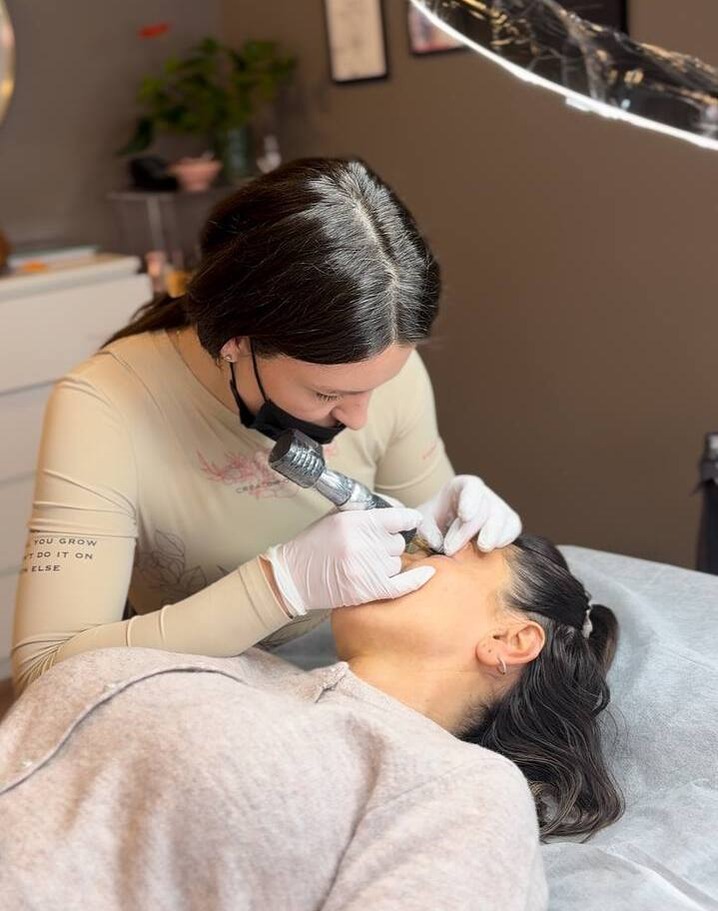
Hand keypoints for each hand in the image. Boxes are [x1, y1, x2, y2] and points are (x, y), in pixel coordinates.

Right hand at [264, 508, 435, 616]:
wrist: (293, 577)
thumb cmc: (314, 545)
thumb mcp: (336, 518)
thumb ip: (365, 514)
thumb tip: (398, 513)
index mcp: (355, 521)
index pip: (397, 517)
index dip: (407, 519)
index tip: (412, 520)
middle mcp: (363, 543)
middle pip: (397, 543)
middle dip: (388, 545)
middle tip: (370, 549)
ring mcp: (366, 568)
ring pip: (396, 563)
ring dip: (386, 563)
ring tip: (364, 565)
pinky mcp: (367, 590)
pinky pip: (401, 584)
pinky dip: (416, 580)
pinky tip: (428, 573)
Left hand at [417, 475, 520, 555]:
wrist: (444, 530)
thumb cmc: (434, 521)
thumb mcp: (424, 522)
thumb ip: (427, 530)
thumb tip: (438, 542)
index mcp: (461, 486)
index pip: (471, 487)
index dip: (470, 500)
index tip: (465, 516)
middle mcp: (482, 494)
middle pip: (484, 508)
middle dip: (468, 531)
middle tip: (450, 549)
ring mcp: (497, 507)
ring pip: (502, 517)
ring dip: (491, 535)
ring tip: (481, 548)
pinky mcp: (507, 523)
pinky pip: (512, 528)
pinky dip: (505, 538)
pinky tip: (492, 548)